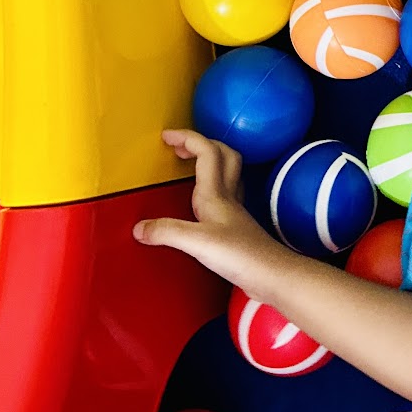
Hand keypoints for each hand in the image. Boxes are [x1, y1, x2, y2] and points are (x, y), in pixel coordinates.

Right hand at [134, 129, 284, 292]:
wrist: (272, 276)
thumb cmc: (240, 256)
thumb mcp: (197, 242)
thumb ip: (167, 231)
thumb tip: (139, 227)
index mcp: (216, 194)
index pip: (206, 152)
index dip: (187, 138)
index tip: (166, 136)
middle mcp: (227, 197)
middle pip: (222, 155)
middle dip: (200, 144)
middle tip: (178, 148)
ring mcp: (234, 212)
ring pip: (226, 173)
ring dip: (208, 162)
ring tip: (187, 167)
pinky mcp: (236, 227)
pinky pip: (224, 195)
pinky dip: (210, 188)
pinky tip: (200, 202)